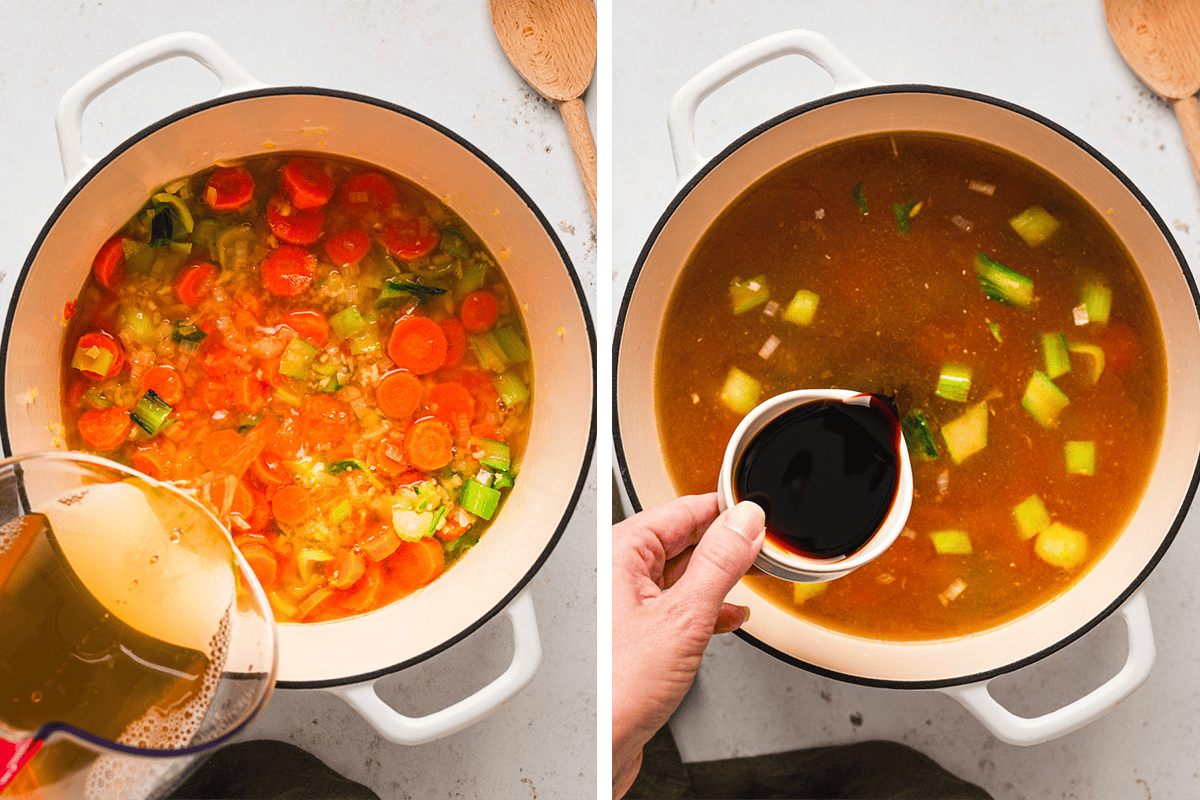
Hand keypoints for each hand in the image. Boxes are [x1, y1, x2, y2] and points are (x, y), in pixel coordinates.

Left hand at [611, 493, 764, 798]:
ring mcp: (621, 602)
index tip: (757, 513)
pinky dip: (702, 607)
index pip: (679, 511)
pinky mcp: (631, 632)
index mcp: (617, 553)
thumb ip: (719, 565)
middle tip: (762, 546)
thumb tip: (744, 522)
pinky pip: (672, 603)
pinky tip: (726, 617)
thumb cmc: (614, 691)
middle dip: (723, 544)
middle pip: (680, 539)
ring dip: (716, 577)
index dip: (723, 510)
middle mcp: (613, 571)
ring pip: (678, 572)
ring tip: (751, 578)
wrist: (594, 747)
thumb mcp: (683, 618)